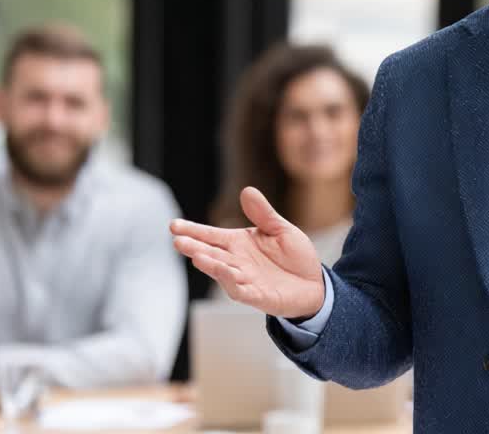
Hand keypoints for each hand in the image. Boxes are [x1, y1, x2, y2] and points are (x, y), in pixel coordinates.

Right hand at [169, 187, 324, 318]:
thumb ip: (263, 214)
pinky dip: (231, 282)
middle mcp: (236, 262)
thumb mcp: (280, 229)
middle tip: (177, 240)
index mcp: (239, 244)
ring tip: (195, 255)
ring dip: (209, 264)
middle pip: (211, 253)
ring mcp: (245, 280)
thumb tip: (247, 191)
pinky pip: (241, 290)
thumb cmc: (294, 257)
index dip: (193, 231)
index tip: (173, 225)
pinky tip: (224, 271)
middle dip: (194, 247)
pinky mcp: (257, 296)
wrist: (315, 284)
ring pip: (221, 272)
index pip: (211, 236)